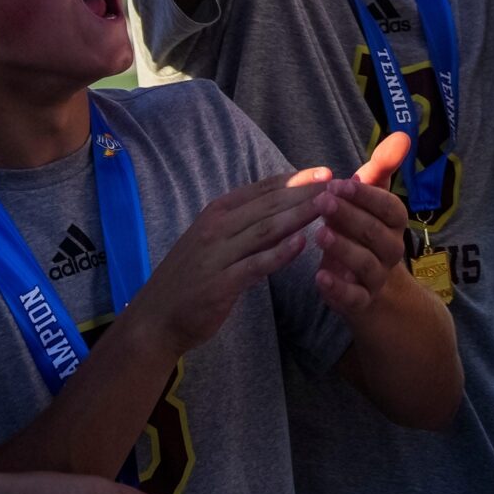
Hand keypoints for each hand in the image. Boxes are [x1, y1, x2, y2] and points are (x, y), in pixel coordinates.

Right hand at [122, 171, 326, 356]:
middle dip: (306, 192)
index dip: (296, 179)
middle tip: (339, 183)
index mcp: (217, 213)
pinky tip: (302, 245)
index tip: (326, 173)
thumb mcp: (214, 240)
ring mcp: (217, 254)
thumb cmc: (190, 279)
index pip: (263, 189)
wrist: (155, 319)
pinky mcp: (221, 283)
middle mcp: (216, 227)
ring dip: (300, 215)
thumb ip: (245, 224)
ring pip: (266, 229)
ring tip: (329, 206)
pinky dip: (279, 253)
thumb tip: (284, 207)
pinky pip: (255, 264)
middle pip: (270, 204)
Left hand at [305, 132, 414, 317]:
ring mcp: (377, 277)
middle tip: (323, 202)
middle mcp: (391, 250)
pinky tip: (319, 277)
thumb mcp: (373, 201)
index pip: (389, 208)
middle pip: (376, 234)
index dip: (367, 196)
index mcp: (394, 224)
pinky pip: (355, 298)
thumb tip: (402, 133)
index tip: (339, 183)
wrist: (375, 289)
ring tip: (319, 235)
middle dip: (351, 217)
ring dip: (344, 249)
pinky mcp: (361, 301)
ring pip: (367, 264)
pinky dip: (339, 289)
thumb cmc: (367, 233)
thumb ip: (382, 169)